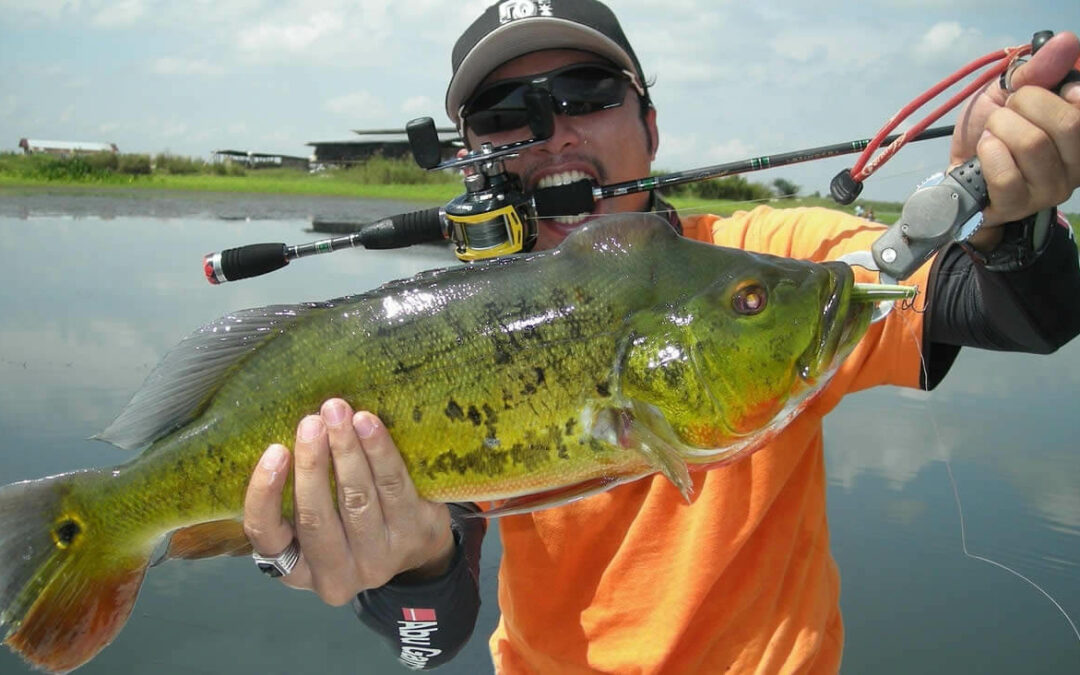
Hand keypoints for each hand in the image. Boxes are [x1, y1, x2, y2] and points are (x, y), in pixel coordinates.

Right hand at [243, 399, 454, 605]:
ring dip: (346, 451)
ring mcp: (378, 559)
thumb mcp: (314, 528)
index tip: (275, 451)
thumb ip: (295, 497)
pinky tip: (368, 424)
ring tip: (338, 413)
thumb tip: (289, 436)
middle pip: (316, 517)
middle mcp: (336, 574)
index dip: (265, 494)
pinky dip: (379, 452)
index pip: (267, 536)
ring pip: (357, 499)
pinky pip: (393, 486)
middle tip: (311, 422)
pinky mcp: (413, 535)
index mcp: (298, 569)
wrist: (418, 549)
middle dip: (312, 463)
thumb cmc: (350, 526)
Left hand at [949, 31, 1079, 249]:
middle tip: (1005, 113)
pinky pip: (1007, 173)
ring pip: (1033, 145)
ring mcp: (1052, 189)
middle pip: (1065, 122)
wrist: (958, 171)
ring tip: (990, 135)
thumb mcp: (1009, 92)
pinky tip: (983, 154)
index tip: (1033, 92)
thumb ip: (1038, 70)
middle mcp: (1077, 164)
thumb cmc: (989, 132)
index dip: (1057, 89)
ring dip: (999, 130)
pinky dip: (988, 154)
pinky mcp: (1020, 206)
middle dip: (1022, 106)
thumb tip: (1066, 42)